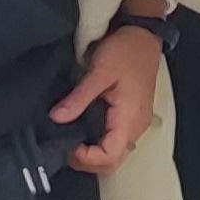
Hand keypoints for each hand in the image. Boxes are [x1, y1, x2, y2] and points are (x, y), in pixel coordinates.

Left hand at [52, 22, 165, 173]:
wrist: (142, 36)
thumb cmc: (125, 51)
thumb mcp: (99, 72)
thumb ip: (78, 98)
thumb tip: (56, 118)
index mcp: (129, 118)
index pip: (109, 157)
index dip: (85, 158)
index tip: (66, 142)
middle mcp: (136, 127)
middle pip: (112, 162)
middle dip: (86, 161)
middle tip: (64, 143)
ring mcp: (136, 123)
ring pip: (114, 154)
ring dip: (91, 153)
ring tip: (70, 136)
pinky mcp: (132, 118)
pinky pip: (115, 141)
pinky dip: (97, 143)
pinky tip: (82, 129)